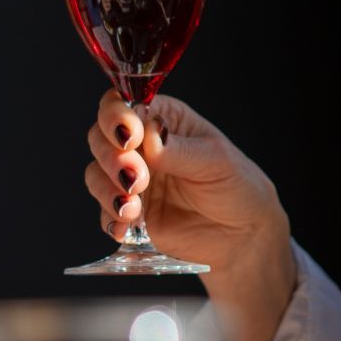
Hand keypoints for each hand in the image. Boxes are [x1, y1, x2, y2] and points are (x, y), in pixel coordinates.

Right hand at [83, 90, 294, 340]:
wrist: (243, 236)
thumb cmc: (237, 187)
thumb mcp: (217, 161)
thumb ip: (181, 150)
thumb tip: (151, 135)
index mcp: (164, 119)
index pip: (124, 104)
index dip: (117, 116)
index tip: (129, 136)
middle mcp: (142, 146)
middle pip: (100, 137)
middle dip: (111, 157)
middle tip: (137, 177)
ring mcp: (132, 179)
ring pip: (97, 174)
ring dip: (108, 189)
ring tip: (134, 208)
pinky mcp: (129, 212)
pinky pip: (105, 212)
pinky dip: (111, 219)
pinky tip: (127, 228)